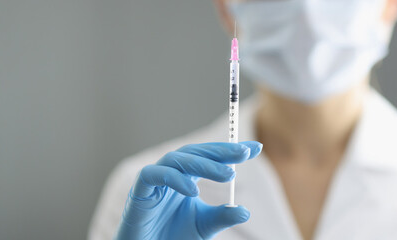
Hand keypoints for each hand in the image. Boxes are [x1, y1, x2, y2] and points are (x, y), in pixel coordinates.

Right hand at [116, 141, 262, 239]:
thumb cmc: (172, 237)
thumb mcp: (204, 227)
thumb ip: (222, 216)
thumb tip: (245, 211)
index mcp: (187, 177)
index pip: (211, 157)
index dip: (231, 151)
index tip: (256, 148)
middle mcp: (172, 172)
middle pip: (196, 152)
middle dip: (221, 151)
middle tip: (244, 153)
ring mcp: (155, 178)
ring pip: (177, 159)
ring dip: (203, 164)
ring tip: (228, 174)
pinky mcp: (140, 188)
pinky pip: (154, 174)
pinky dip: (174, 179)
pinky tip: (193, 190)